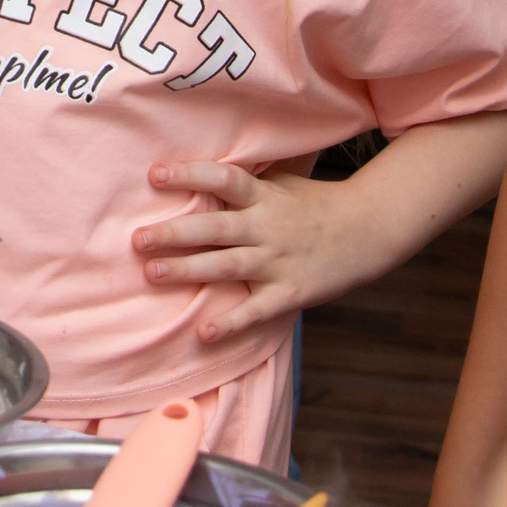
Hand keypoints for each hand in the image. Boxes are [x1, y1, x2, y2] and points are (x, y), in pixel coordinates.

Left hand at [131, 161, 387, 339]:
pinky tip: (204, 332)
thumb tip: (198, 174)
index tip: (154, 175)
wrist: (369, 231)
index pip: (224, 180)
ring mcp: (277, 261)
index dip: (189, 175)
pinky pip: (256, 310)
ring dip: (188, 270)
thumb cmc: (316, 204)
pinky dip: (231, 323)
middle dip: (174, 234)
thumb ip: (245, 184)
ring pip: (226, 266)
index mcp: (264, 198)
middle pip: (215, 228)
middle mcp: (266, 228)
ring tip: (152, 274)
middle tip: (137, 239)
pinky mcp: (290, 292)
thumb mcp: (282, 184)